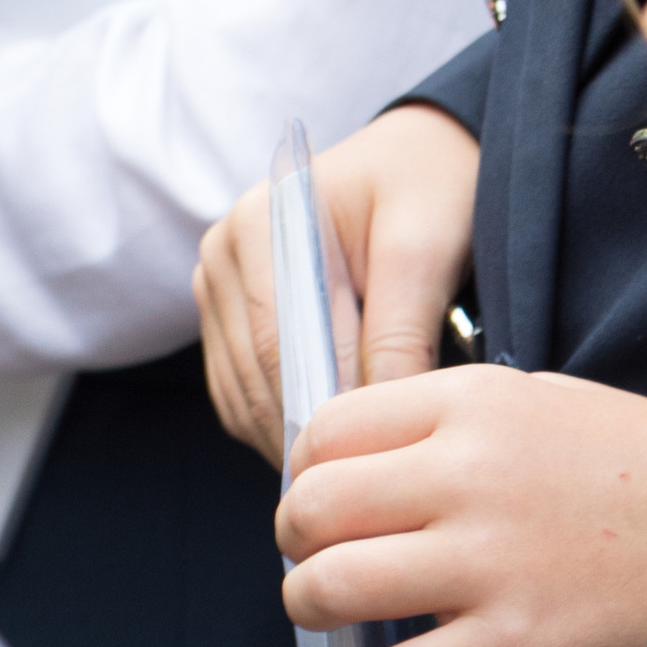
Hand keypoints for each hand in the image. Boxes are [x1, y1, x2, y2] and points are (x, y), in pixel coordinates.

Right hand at [197, 103, 479, 468]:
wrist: (420, 160)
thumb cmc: (427, 189)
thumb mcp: (425, 247)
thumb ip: (398, 331)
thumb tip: (377, 422)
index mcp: (259, 221)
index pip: (280, 346)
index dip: (325, 412)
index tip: (375, 464)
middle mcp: (223, 251)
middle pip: (255, 376)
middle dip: (312, 433)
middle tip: (371, 487)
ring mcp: (219, 284)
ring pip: (243, 395)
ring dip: (293, 437)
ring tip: (358, 471)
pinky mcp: (229, 316)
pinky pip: (241, 395)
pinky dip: (278, 427)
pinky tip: (331, 445)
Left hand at [277, 367, 646, 646]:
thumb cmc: (633, 469)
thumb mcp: (534, 400)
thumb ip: (442, 421)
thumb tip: (352, 461)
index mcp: (470, 403)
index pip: (329, 426)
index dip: (304, 467)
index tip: (316, 492)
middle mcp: (467, 475)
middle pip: (314, 505)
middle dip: (295, 537)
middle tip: (311, 554)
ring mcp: (488, 565)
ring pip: (334, 586)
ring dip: (314, 605)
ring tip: (334, 611)